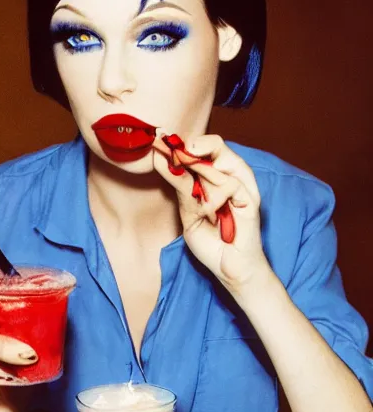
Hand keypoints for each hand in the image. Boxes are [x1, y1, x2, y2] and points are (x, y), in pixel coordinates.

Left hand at [153, 131, 271, 293]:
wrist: (228, 268)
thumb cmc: (211, 241)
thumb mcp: (188, 210)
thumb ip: (181, 186)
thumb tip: (160, 159)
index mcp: (216, 176)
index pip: (201, 147)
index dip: (181, 144)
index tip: (161, 143)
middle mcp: (231, 176)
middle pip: (215, 145)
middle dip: (190, 149)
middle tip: (172, 155)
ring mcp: (243, 186)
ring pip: (220, 163)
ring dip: (201, 177)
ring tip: (193, 199)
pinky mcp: (251, 200)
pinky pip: (231, 185)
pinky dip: (215, 197)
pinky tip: (208, 212)